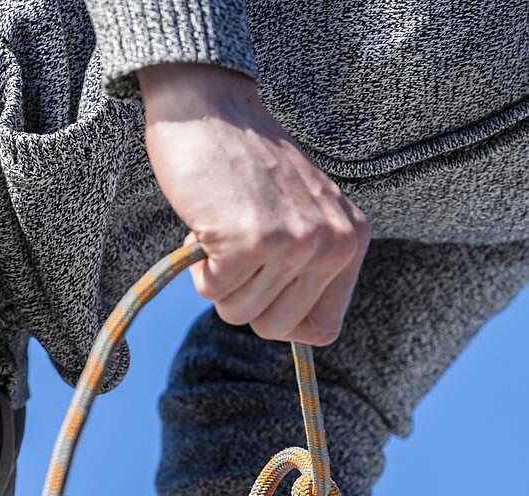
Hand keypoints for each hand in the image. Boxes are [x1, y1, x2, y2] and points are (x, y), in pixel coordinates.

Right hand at [136, 63, 369, 345]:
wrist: (212, 107)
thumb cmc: (247, 166)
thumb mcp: (303, 215)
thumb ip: (310, 265)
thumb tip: (287, 329)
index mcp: (353, 239)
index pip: (323, 330)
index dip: (284, 321)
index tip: (265, 289)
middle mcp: (334, 243)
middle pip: (275, 328)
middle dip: (244, 300)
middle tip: (239, 251)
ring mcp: (295, 242)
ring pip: (241, 314)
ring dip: (219, 281)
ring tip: (225, 229)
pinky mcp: (252, 240)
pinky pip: (213, 292)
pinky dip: (200, 267)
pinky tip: (208, 224)